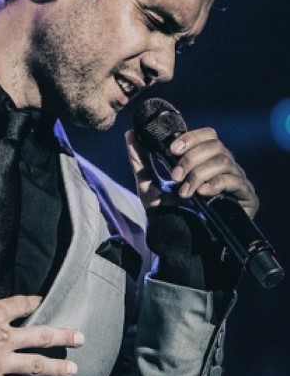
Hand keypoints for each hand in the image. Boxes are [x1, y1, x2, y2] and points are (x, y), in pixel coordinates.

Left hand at [125, 128, 258, 217]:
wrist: (180, 240)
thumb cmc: (167, 210)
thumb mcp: (148, 184)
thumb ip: (139, 159)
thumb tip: (129, 134)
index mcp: (204, 159)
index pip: (207, 135)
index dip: (191, 138)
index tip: (172, 149)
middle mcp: (223, 166)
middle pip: (214, 146)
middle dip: (190, 159)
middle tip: (175, 177)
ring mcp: (236, 179)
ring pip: (223, 162)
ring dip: (198, 175)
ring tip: (185, 193)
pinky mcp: (246, 196)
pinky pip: (235, 181)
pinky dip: (216, 184)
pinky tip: (203, 193)